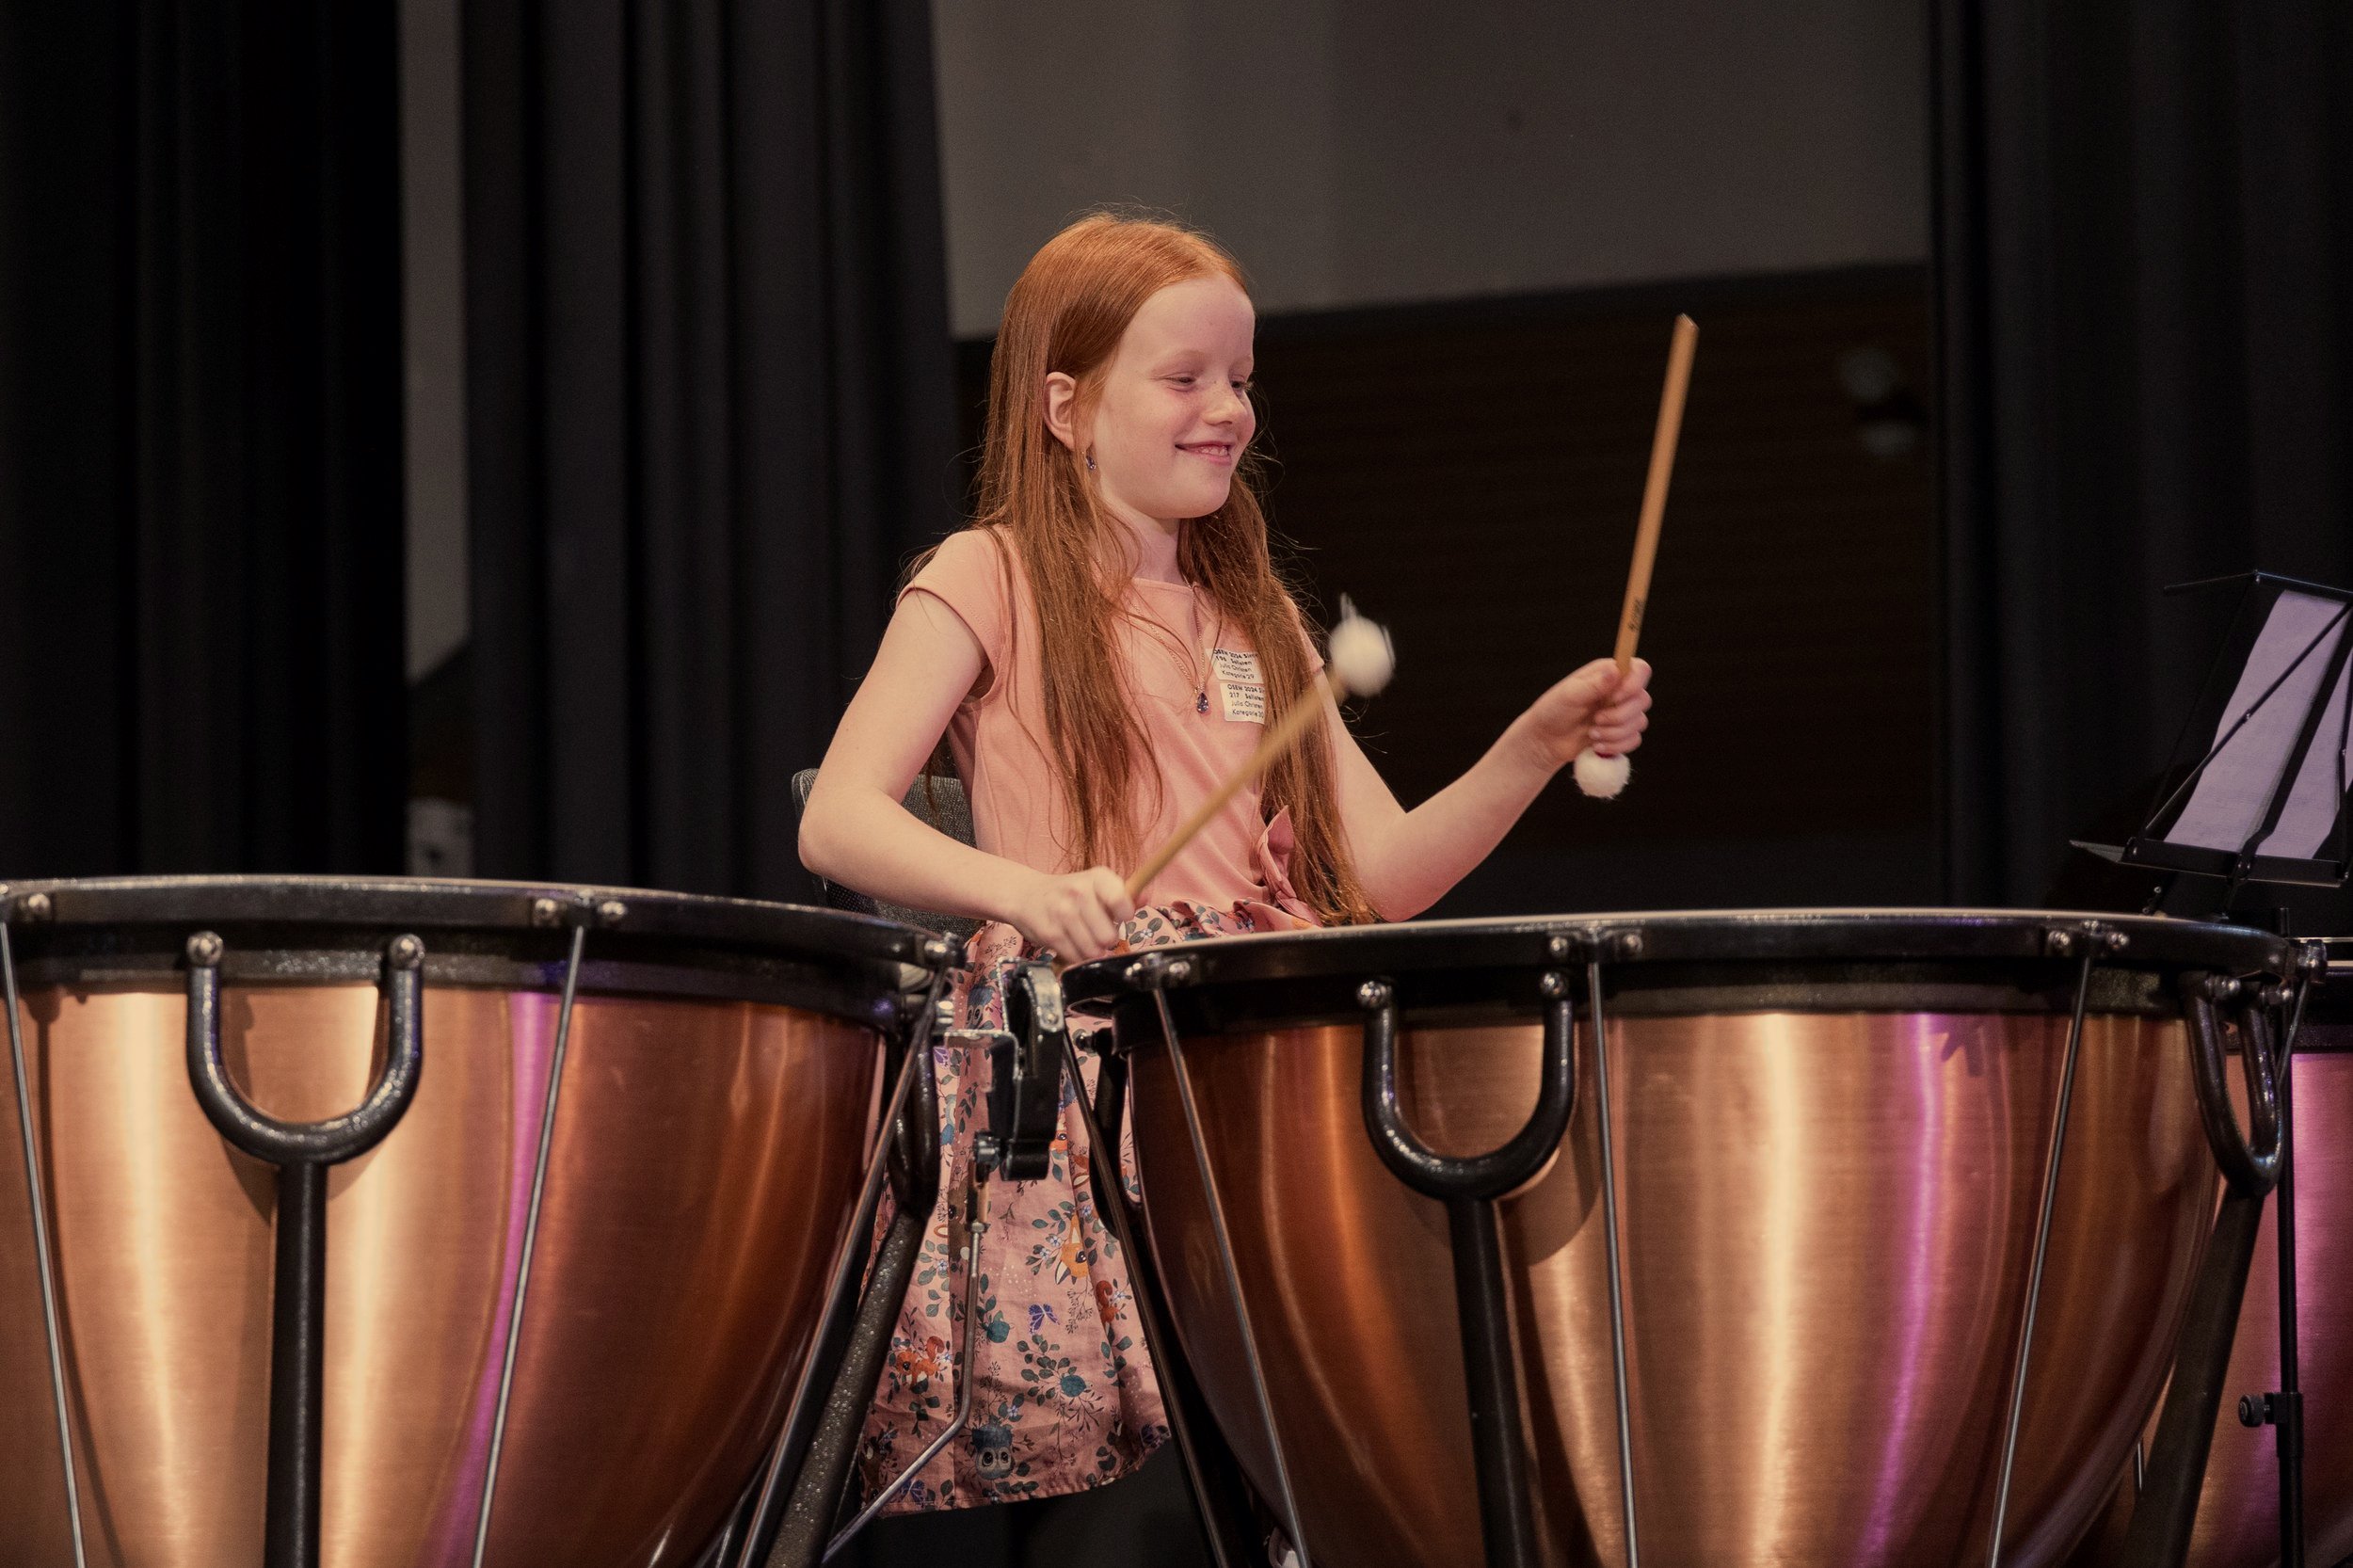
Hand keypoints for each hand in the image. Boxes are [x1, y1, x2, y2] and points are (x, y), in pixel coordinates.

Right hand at [1007, 867, 1133, 961]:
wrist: (1026, 894)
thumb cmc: (1069, 893)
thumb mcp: (1098, 886)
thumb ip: (1126, 894)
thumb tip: (1147, 896)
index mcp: (1098, 877)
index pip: (1121, 901)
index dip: (1124, 916)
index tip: (1119, 917)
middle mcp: (1079, 891)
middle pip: (1109, 936)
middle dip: (1107, 939)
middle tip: (1097, 930)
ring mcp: (1062, 912)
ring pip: (1093, 950)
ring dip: (1092, 950)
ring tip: (1085, 938)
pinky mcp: (1050, 933)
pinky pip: (1076, 957)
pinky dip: (1077, 956)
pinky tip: (1072, 943)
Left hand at [1520, 657, 1651, 769]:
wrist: (1546, 740)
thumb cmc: (1553, 711)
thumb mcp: (1569, 695)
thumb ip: (1593, 684)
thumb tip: (1616, 671)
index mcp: (1609, 674)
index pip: (1640, 670)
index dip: (1635, 683)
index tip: (1615, 697)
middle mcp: (1619, 691)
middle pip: (1643, 699)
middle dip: (1620, 715)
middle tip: (1596, 720)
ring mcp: (1622, 713)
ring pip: (1640, 722)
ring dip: (1615, 733)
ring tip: (1592, 734)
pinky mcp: (1621, 733)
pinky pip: (1634, 740)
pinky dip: (1616, 746)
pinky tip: (1596, 746)